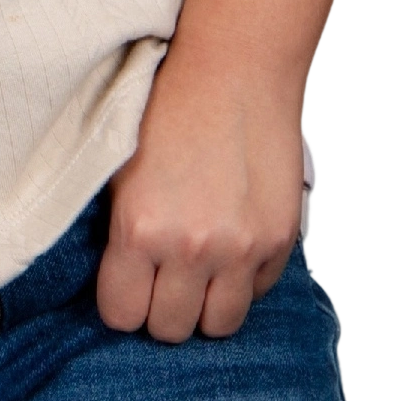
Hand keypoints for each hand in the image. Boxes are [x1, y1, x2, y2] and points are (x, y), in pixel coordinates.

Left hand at [95, 46, 306, 342]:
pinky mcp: (280, 240)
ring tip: (200, 273)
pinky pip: (256, 292)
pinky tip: (232, 245)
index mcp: (140, 229)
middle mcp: (191, 247)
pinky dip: (243, 280)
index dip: (122, 304)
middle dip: (162, 310)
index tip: (128, 287)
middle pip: (170, 329)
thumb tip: (121, 285)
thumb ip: (120, 234)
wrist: (235, 71)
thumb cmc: (170, 112)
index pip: (121, 315)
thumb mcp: (122, 172)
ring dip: (205, 305)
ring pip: (219, 325)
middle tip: (163, 280)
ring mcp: (241, 247)